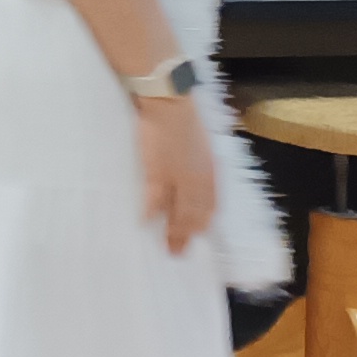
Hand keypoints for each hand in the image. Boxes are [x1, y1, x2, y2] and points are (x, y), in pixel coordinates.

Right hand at [134, 93, 216, 256]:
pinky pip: (156, 199)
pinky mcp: (158, 172)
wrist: (170, 104)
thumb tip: (190, 184)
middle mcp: (199, 180)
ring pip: (179, 212)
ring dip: (174, 232)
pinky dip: (151, 213)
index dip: (204, 223)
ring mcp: (178, 178)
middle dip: (189, 235)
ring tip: (168, 248)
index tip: (197, 236)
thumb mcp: (200, 146)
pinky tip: (145, 223)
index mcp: (211, 172)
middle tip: (179, 252)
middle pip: (195, 214)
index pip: (210, 205)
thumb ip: (198, 167)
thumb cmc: (184, 120)